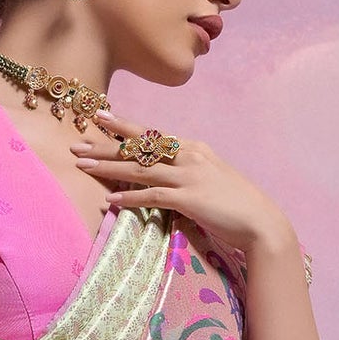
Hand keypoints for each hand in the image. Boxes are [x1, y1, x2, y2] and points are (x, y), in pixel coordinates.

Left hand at [73, 114, 291, 260]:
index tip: (100, 117)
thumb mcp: (211, 179)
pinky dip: (129, 197)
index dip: (124, 126)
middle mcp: (189, 156)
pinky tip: (109, 200)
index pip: (152, 134)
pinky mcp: (189, 198)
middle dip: (106, 143)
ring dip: (108, 167)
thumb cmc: (237, 205)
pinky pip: (152, 195)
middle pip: (140, 146)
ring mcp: (189, 175)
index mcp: (194, 149)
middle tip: (77, 142)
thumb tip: (165, 179)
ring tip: (82, 165)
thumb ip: (187, 174)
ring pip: (140, 167)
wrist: (261, 222)